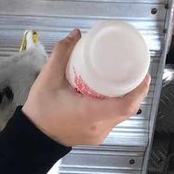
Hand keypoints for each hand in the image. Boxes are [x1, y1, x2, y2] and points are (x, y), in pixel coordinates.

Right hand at [21, 29, 149, 147]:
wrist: (31, 138)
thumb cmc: (39, 112)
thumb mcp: (48, 79)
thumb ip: (62, 54)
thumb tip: (76, 35)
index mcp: (90, 113)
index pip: (126, 105)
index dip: (139, 88)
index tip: (142, 72)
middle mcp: (99, 127)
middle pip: (128, 109)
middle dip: (135, 89)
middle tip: (134, 70)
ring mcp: (99, 134)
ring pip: (122, 115)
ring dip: (127, 98)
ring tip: (125, 79)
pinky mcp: (96, 136)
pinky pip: (113, 120)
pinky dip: (116, 106)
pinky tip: (112, 94)